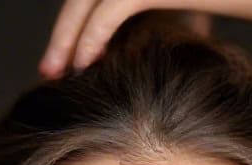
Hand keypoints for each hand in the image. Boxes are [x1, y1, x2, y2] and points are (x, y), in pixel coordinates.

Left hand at [38, 0, 251, 77]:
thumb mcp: (203, 3)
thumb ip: (177, 11)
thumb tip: (171, 37)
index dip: (76, 23)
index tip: (66, 61)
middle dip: (63, 30)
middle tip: (48, 69)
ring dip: (67, 35)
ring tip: (55, 72)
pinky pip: (115, 4)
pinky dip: (92, 32)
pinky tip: (82, 62)